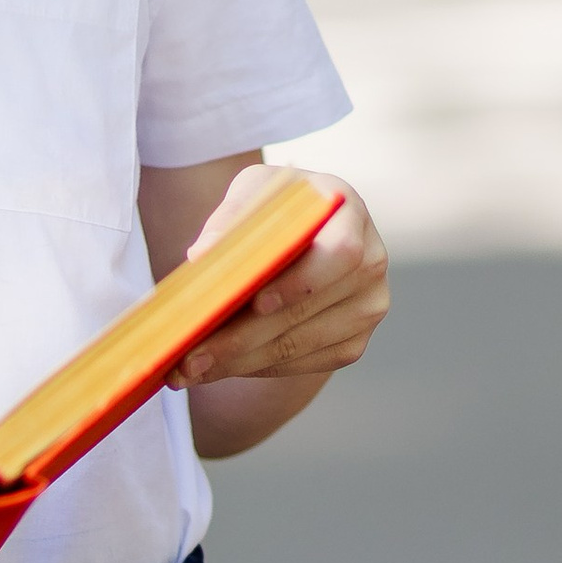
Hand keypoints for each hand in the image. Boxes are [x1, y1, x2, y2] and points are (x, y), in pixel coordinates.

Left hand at [176, 174, 389, 390]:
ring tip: (190, 368)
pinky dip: (257, 368)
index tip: (255, 302)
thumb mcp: (253, 194)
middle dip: (243, 337)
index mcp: (348, 212)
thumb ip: (231, 220)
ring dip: (240, 361)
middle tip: (190, 355)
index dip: (300, 282)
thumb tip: (203, 256)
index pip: (340, 252)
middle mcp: (371, 259)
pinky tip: (220, 366)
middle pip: (308, 309)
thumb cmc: (274, 211)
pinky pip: (302, 364)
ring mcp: (368, 305)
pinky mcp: (354, 341)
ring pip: (300, 345)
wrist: (299, 236)